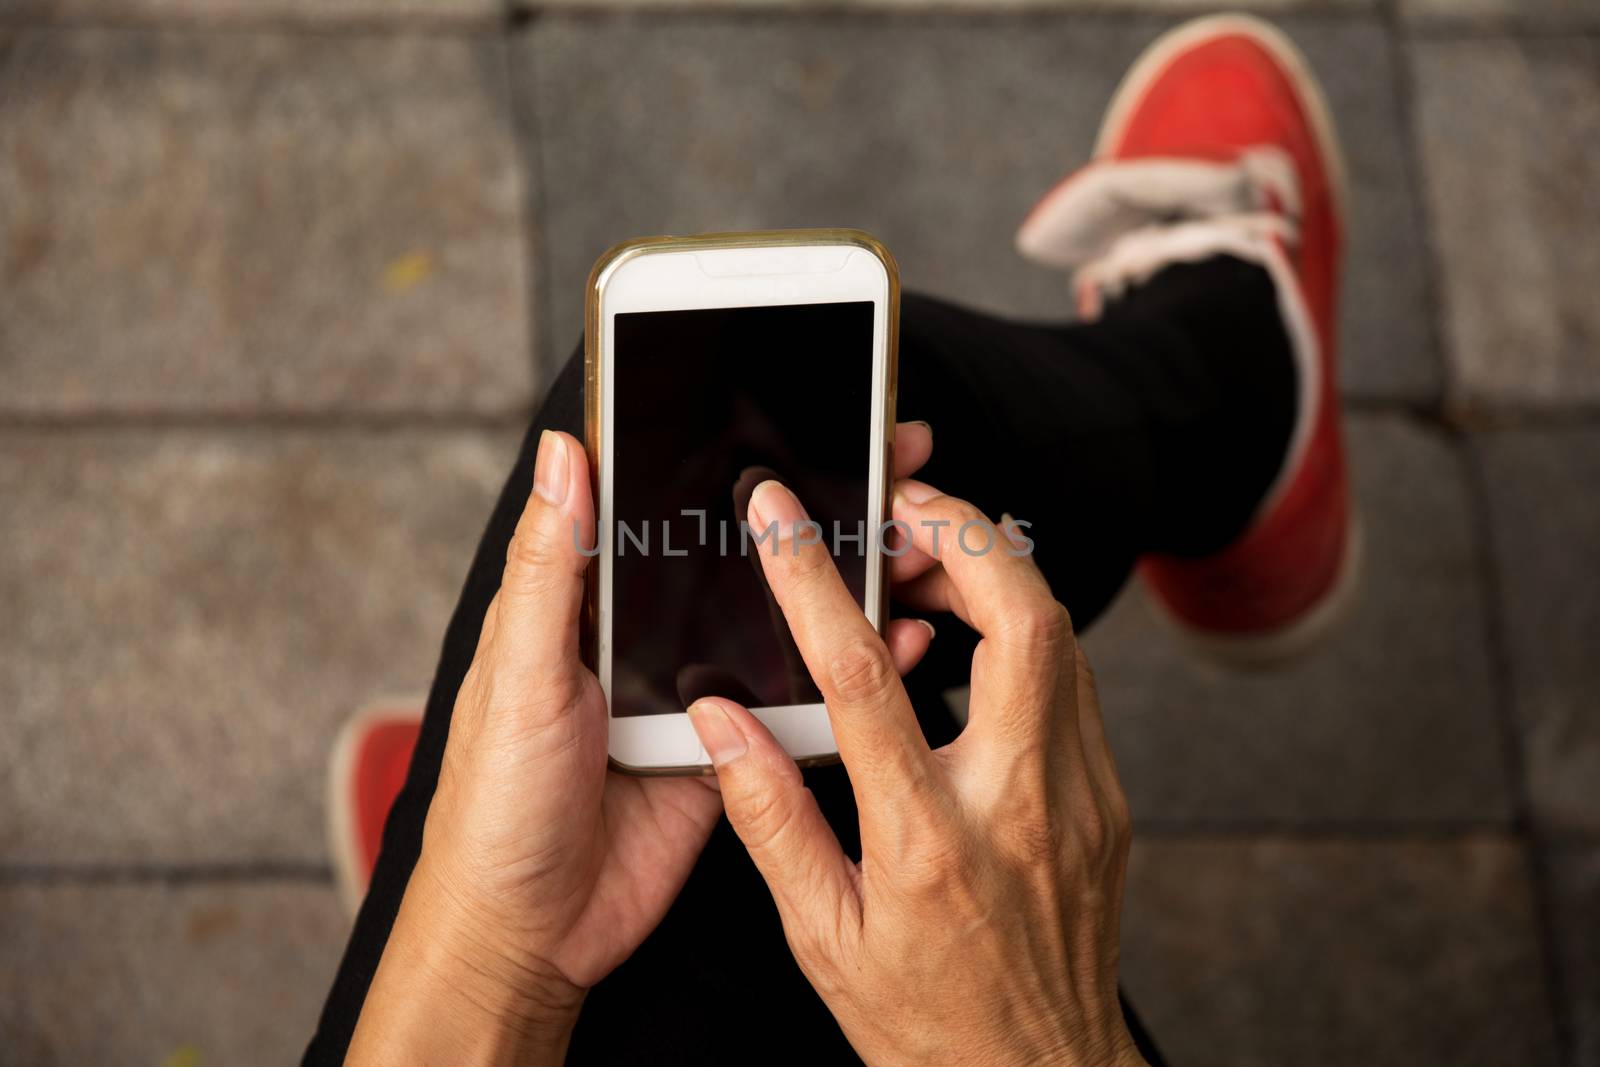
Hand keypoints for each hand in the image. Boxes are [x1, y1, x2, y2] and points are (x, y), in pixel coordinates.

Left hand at [348, 422, 938, 1065]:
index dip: (720, 443)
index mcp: (585, 599)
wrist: (527, 935)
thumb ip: (549, 570)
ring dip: (845, 577)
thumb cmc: (494, 805)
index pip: (658, 497)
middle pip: (738, 549)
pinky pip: (802, 696)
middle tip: (887, 451)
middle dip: (813, 499)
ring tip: (917, 536)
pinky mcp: (735, 747)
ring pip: (781, 616)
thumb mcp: (515, 675)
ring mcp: (697, 688)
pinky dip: (852, 667)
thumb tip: (566, 451)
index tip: (787, 394)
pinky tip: (902, 642)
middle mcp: (646, 632)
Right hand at [687, 478, 1146, 1066]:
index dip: (815, 582)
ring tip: (924, 559)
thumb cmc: (929, 1021)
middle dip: (963, 533)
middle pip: (1022, 620)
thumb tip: (724, 721)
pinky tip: (973, 633)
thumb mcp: (822, 936)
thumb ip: (769, 818)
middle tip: (901, 505)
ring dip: (994, 572)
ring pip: (1061, 636)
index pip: (867, 676)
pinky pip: (1073, 679)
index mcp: (929, 840)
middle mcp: (1021, 802)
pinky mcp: (1105, 798)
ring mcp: (1079, 796)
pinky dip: (1023, 628)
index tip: (781, 522)